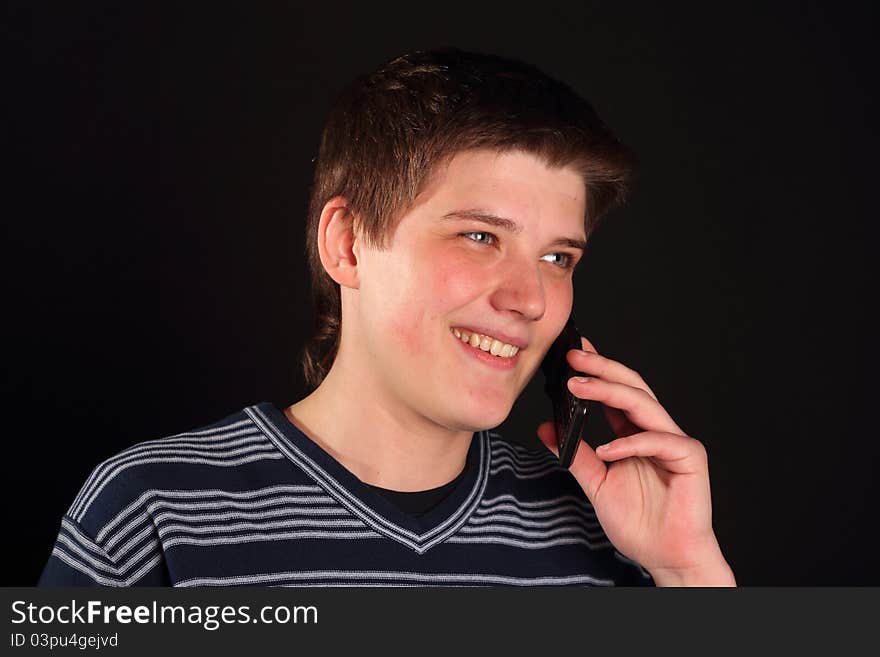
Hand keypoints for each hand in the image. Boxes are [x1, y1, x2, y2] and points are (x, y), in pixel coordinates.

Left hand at [536, 337, 734, 585]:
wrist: (667, 557)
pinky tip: (607, 449)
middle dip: (602, 368)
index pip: (615, 393)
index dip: (596, 370)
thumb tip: (547, 428)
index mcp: (636, 434)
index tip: (571, 355)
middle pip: (631, 387)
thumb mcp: (596, 484)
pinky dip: (630, 443)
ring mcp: (675, 442)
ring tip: (579, 387)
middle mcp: (656, 431)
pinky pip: (659, 441)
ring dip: (609, 392)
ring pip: (643, 404)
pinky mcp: (690, 458)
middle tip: (574, 356)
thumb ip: (575, 455)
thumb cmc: (640, 523)